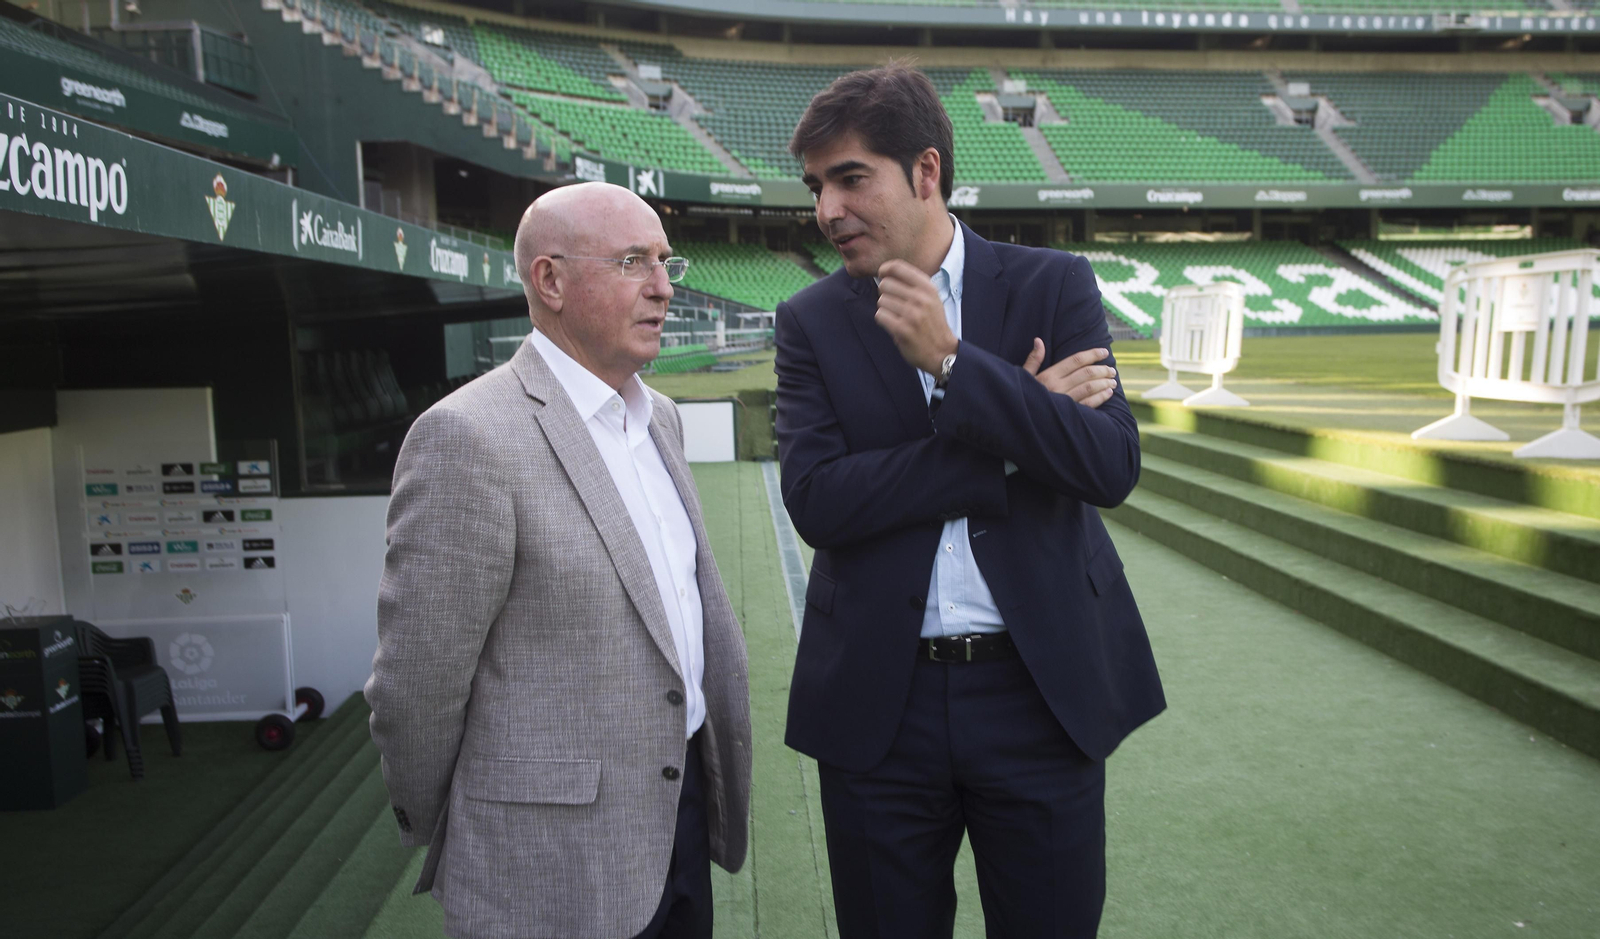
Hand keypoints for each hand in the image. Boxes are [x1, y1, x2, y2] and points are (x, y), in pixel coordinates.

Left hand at [875, 259, 957, 375]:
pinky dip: (883, 320)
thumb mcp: (931, 299)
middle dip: (884, 293)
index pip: (898, 267)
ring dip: (884, 309)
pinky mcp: (902, 329)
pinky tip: (893, 325)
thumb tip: (884, 274)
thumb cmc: (933, 324)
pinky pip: (880, 315)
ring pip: (881, 301)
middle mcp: (921, 298)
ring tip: (896, 317)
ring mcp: (912, 314)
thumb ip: (912, 285)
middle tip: (893, 304)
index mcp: (928, 288)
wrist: (942, 351)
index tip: (882, 276)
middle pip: (885, 284)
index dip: (884, 270)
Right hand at [1022, 340, 1117, 408]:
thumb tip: (1038, 340)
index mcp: (1048, 376)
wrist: (1021, 422)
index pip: (1075, 360)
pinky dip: (1101, 397)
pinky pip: (1089, 404)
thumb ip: (1033, 359)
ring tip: (1113, 380)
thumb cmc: (1022, 397)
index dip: (1092, 354)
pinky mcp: (1069, 415)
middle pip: (1086, 373)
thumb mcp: (1024, 377)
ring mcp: (1064, 401)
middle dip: (1102, 369)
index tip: (1104, 351)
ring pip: (1090, 387)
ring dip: (1104, 382)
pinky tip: (1108, 393)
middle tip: (1111, 369)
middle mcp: (1058, 387)